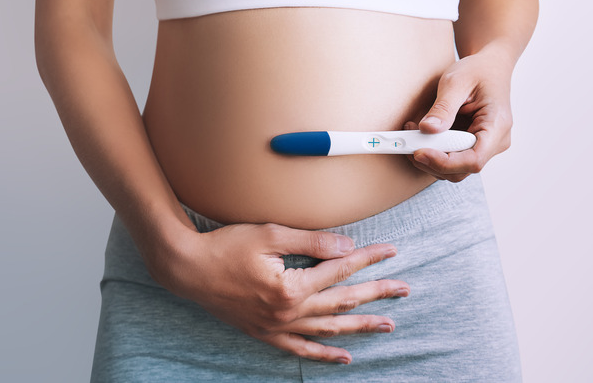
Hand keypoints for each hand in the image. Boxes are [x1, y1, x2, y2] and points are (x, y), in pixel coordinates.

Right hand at [151, 222, 409, 364]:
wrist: (187, 269)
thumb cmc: (225, 246)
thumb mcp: (269, 235)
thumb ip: (311, 241)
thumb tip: (347, 246)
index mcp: (291, 287)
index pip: (340, 269)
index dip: (368, 259)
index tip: (391, 251)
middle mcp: (288, 312)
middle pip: (343, 302)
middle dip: (377, 293)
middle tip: (405, 289)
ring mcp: (277, 327)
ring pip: (329, 330)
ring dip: (360, 327)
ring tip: (387, 324)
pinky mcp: (265, 334)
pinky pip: (301, 350)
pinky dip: (324, 354)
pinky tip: (345, 357)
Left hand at [403, 46, 514, 181]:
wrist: (490, 66)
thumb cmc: (478, 71)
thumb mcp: (457, 82)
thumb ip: (443, 108)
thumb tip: (427, 129)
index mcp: (497, 126)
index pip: (473, 160)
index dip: (444, 162)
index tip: (420, 152)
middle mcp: (495, 142)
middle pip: (461, 169)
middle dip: (431, 161)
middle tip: (407, 144)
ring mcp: (485, 146)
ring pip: (454, 169)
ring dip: (429, 158)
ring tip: (410, 134)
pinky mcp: (472, 146)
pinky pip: (451, 158)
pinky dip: (433, 152)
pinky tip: (419, 135)